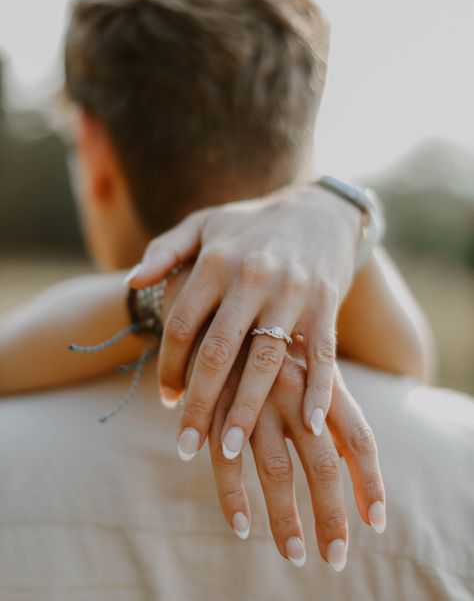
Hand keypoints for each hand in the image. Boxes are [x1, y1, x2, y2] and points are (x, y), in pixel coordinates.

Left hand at [128, 183, 360, 459]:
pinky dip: (318, 391)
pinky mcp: (325, 305)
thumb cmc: (251, 225)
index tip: (165, 398)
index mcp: (217, 262)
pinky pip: (321, 355)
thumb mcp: (204, 224)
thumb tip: (132, 283)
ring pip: (266, 361)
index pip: (182, 323)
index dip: (169, 365)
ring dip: (247, 409)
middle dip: (199, 403)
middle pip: (219, 351)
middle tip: (184, 447)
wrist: (319, 210)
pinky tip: (307, 426)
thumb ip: (165, 250)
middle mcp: (252, 278)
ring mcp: (292, 293)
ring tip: (229, 450)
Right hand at [208, 339, 385, 568]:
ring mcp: (255, 398)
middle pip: (322, 463)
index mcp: (322, 379)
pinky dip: (232, 497)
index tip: (375, 522)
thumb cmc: (270, 338)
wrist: (219, 293)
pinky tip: (241, 526)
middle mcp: (295, 390)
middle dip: (331, 515)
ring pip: (276, 469)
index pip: (359, 438)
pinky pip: (225, 461)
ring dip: (285, 518)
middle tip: (335, 557)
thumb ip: (329, 402)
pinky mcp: (216, 403)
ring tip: (295, 553)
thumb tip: (351, 460)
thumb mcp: (305, 360)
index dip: (369, 482)